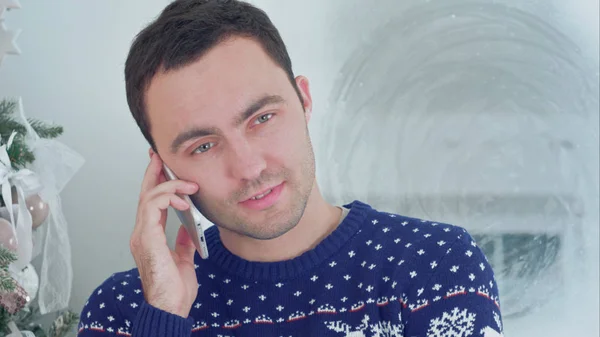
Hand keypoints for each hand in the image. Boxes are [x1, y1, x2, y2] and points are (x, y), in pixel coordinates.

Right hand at [129, 152, 198, 317]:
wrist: (171, 307)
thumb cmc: (175, 289)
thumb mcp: (184, 259)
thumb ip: (183, 242)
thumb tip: (189, 227)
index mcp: (149, 237)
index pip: (151, 203)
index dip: (155, 183)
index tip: (162, 166)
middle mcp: (141, 233)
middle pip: (145, 194)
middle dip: (153, 172)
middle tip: (160, 156)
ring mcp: (141, 235)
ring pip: (148, 197)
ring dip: (169, 186)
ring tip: (189, 185)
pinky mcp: (146, 238)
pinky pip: (152, 208)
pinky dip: (167, 199)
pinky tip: (183, 201)